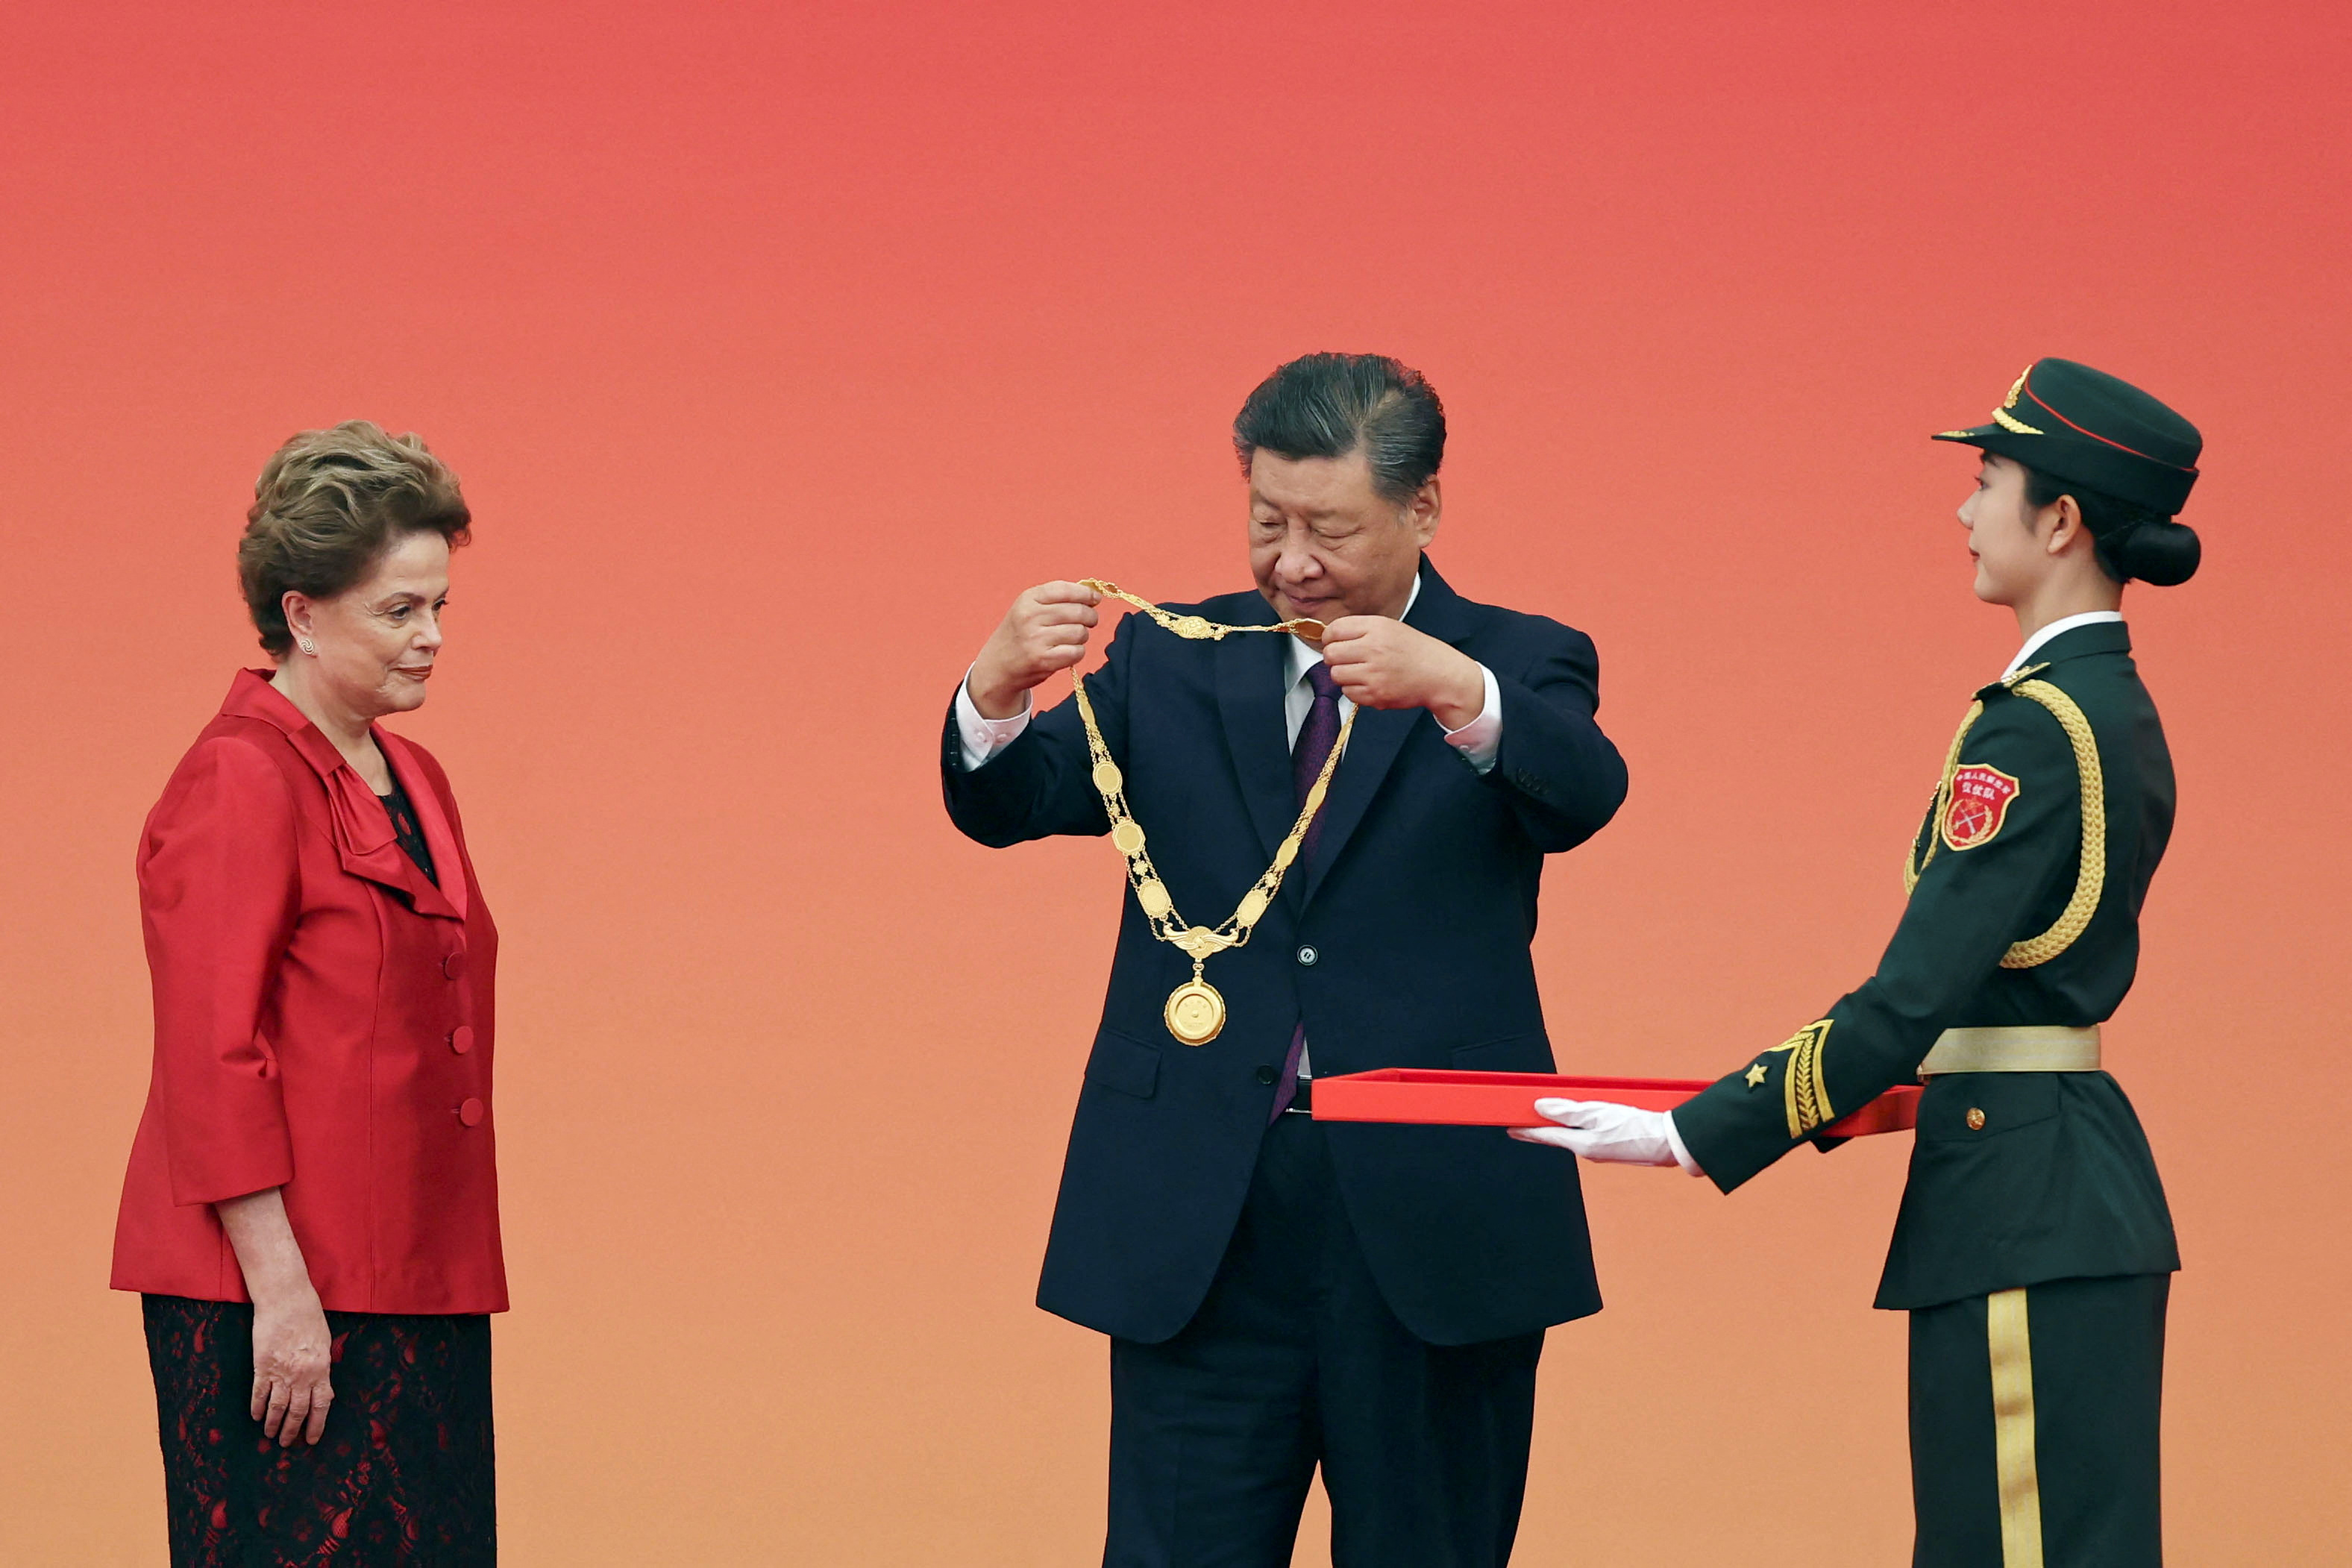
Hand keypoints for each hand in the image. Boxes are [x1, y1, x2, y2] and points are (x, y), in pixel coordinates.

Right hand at [249, 1289, 334, 1446]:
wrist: (286, 1301)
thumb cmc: (309, 1317)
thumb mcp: (324, 1343)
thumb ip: (323, 1367)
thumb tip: (323, 1389)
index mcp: (321, 1369)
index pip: (321, 1405)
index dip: (316, 1425)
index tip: (311, 1440)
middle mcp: (302, 1375)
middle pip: (297, 1411)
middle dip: (292, 1431)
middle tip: (286, 1443)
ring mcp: (280, 1372)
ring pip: (276, 1406)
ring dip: (272, 1423)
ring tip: (269, 1435)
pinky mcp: (261, 1366)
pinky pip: (259, 1393)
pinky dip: (256, 1407)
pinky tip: (255, 1417)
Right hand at [968, 581, 1102, 718]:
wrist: (998, 665)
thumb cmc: (1020, 633)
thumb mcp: (1028, 608)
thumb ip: (1057, 598)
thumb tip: (1093, 595)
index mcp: (1028, 599)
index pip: (1065, 590)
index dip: (1086, 594)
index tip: (1095, 599)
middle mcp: (1030, 616)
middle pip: (1078, 612)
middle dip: (1090, 617)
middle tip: (1089, 622)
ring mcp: (1036, 639)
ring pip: (1080, 632)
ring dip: (1082, 637)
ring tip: (1072, 639)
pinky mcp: (1043, 660)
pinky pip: (1076, 652)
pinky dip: (1077, 653)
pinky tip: (1067, 652)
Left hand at [1318, 617, 1484, 727]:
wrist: (1439, 674)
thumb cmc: (1414, 651)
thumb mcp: (1389, 627)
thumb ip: (1360, 629)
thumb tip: (1329, 637)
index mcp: (1376, 628)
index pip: (1334, 630)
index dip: (1330, 637)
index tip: (1334, 642)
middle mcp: (1374, 649)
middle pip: (1330, 654)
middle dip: (1334, 657)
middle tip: (1345, 659)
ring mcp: (1374, 673)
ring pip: (1336, 675)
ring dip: (1344, 675)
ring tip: (1360, 672)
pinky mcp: (1375, 694)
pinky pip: (1348, 693)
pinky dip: (1354, 690)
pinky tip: (1369, 683)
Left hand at [1509, 1099, 1681, 1166]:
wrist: (1672, 1143)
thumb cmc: (1637, 1127)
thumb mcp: (1599, 1113)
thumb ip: (1568, 1110)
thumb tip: (1540, 1108)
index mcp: (1582, 1145)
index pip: (1547, 1136)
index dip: (1527, 1130)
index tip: (1510, 1128)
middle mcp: (1590, 1152)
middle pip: (1559, 1137)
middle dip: (1542, 1130)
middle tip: (1525, 1123)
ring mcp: (1604, 1152)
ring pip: (1575, 1137)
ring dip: (1562, 1127)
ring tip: (1550, 1119)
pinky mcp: (1617, 1148)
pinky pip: (1591, 1136)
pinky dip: (1581, 1128)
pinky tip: (1583, 1122)